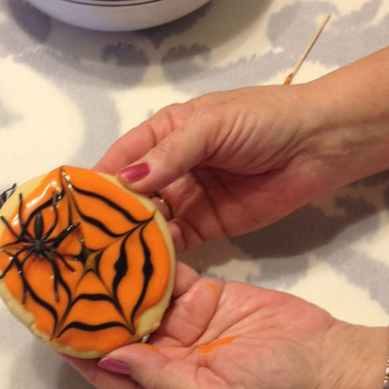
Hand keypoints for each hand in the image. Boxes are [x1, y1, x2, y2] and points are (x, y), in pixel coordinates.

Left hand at [64, 263, 384, 388]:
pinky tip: (129, 237)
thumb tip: (107, 358)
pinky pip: (171, 274)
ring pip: (140, 295)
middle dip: (90, 302)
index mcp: (161, 387)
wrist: (329, 361)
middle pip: (117, 326)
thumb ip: (160, 378)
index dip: (75, 343)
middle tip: (61, 271)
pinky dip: (151, 258)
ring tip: (86, 247)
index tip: (46, 316)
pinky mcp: (205, 295)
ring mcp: (185, 322)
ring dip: (116, 275)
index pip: (105, 365)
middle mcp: (165, 354)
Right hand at [94, 86, 339, 250]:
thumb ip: (170, 155)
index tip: (68, 209)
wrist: (319, 144)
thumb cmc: (262, 121)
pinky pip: (175, 242)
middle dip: (106, 217)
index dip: (95, 182)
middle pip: (128, 196)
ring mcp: (187, 199)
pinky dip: (158, 254)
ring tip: (100, 264)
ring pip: (148, 222)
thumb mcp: (212, 126)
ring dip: (129, 239)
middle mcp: (168, 168)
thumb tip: (124, 182)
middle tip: (79, 247)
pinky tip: (140, 268)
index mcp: (163, 134)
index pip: (120, 159)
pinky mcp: (207, 226)